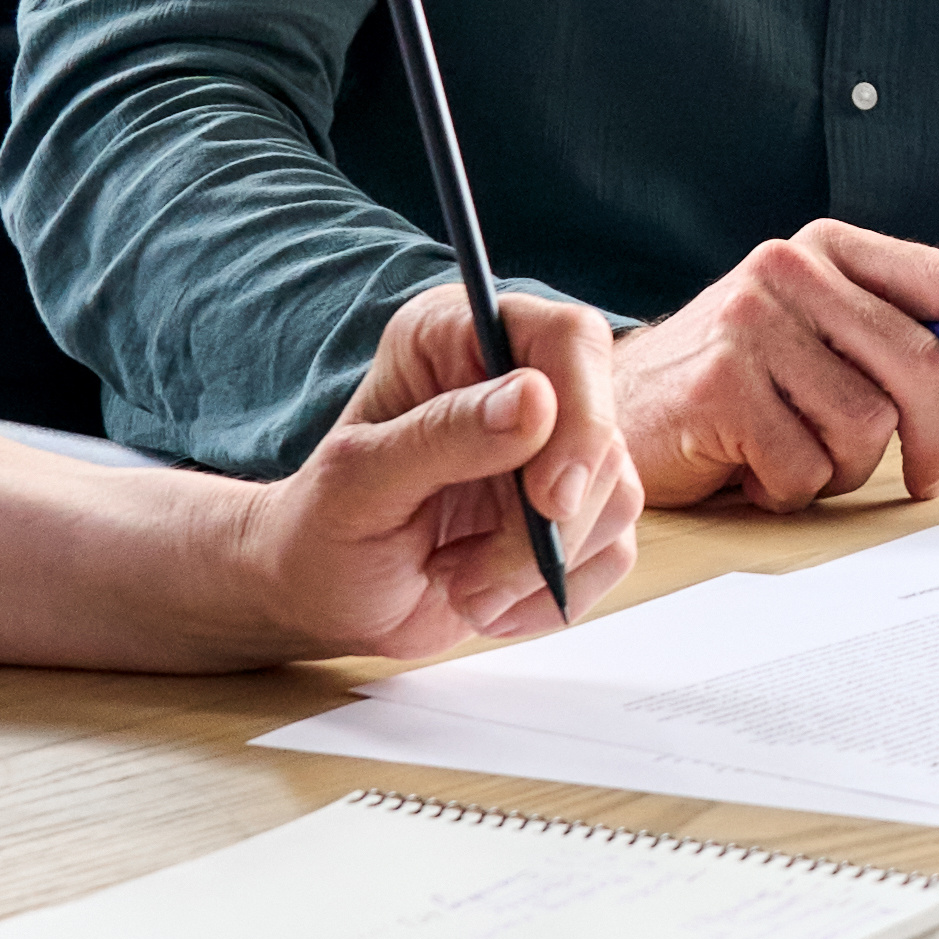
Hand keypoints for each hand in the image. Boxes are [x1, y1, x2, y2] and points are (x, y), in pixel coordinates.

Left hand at [228, 285, 644, 659]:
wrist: (325, 599)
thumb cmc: (322, 529)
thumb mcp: (359, 482)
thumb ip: (443, 435)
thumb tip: (537, 400)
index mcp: (456, 338)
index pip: (567, 340)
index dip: (581, 413)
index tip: (549, 499)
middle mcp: (517, 381)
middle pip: (602, 431)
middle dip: (548, 523)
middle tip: (474, 576)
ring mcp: (553, 449)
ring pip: (616, 496)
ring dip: (539, 566)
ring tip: (461, 586)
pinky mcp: (574, 511)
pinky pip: (614, 549)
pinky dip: (552, 591)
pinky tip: (487, 601)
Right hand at [623, 220, 938, 511]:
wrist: (612, 410)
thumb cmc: (731, 386)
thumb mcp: (827, 353)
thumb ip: (917, 360)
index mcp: (828, 249)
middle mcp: (791, 269)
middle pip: (921, 362)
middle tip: (927, 474)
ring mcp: (751, 322)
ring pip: (869, 424)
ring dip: (846, 468)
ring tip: (799, 456)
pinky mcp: (720, 385)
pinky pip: (808, 466)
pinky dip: (793, 489)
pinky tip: (755, 471)